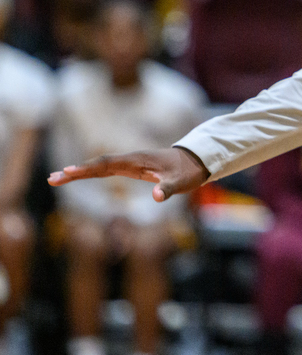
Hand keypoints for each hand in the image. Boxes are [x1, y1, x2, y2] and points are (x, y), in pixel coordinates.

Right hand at [48, 146, 209, 201]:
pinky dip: (90, 173)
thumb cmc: (187, 171)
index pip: (108, 163)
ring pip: (99, 166)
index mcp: (138, 159)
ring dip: (78, 172)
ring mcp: (130, 162)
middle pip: (98, 164)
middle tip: (52, 179)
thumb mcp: (180, 182)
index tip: (69, 172)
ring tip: (55, 179)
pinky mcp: (131, 167)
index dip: (88, 168)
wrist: (196, 160)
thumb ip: (167, 189)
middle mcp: (130, 158)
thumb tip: (156, 197)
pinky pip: (106, 169)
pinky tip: (77, 177)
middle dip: (75, 172)